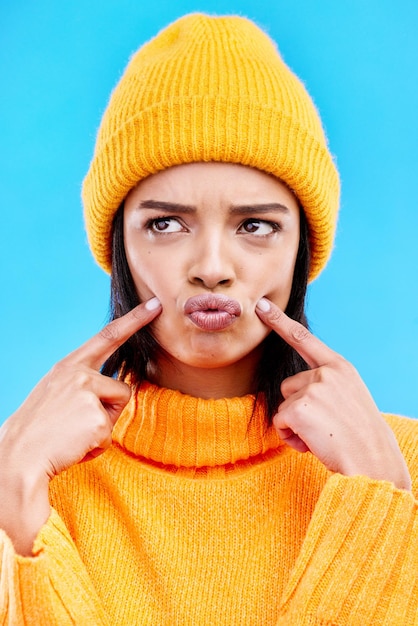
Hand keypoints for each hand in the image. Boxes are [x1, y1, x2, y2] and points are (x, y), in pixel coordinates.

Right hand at [0, 298, 161, 480]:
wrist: (19, 456)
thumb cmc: (40, 430)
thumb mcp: (57, 394)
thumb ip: (83, 384)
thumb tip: (115, 388)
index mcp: (69, 366)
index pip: (107, 336)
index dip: (133, 320)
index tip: (154, 304)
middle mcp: (79, 374)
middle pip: (121, 387)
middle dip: (117, 399)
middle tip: (152, 312)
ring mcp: (88, 394)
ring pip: (116, 412)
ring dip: (102, 427)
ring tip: (74, 433)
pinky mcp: (96, 419)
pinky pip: (109, 434)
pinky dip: (95, 446)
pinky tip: (74, 445)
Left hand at [256, 298, 410, 490]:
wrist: (374, 464)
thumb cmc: (360, 436)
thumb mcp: (350, 398)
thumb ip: (327, 385)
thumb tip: (295, 389)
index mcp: (340, 368)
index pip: (304, 339)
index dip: (280, 321)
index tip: (262, 306)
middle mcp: (326, 373)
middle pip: (288, 386)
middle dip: (299, 408)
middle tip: (326, 426)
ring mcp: (313, 389)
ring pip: (283, 406)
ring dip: (295, 425)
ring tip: (322, 436)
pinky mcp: (299, 409)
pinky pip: (279, 422)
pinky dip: (290, 437)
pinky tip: (313, 444)